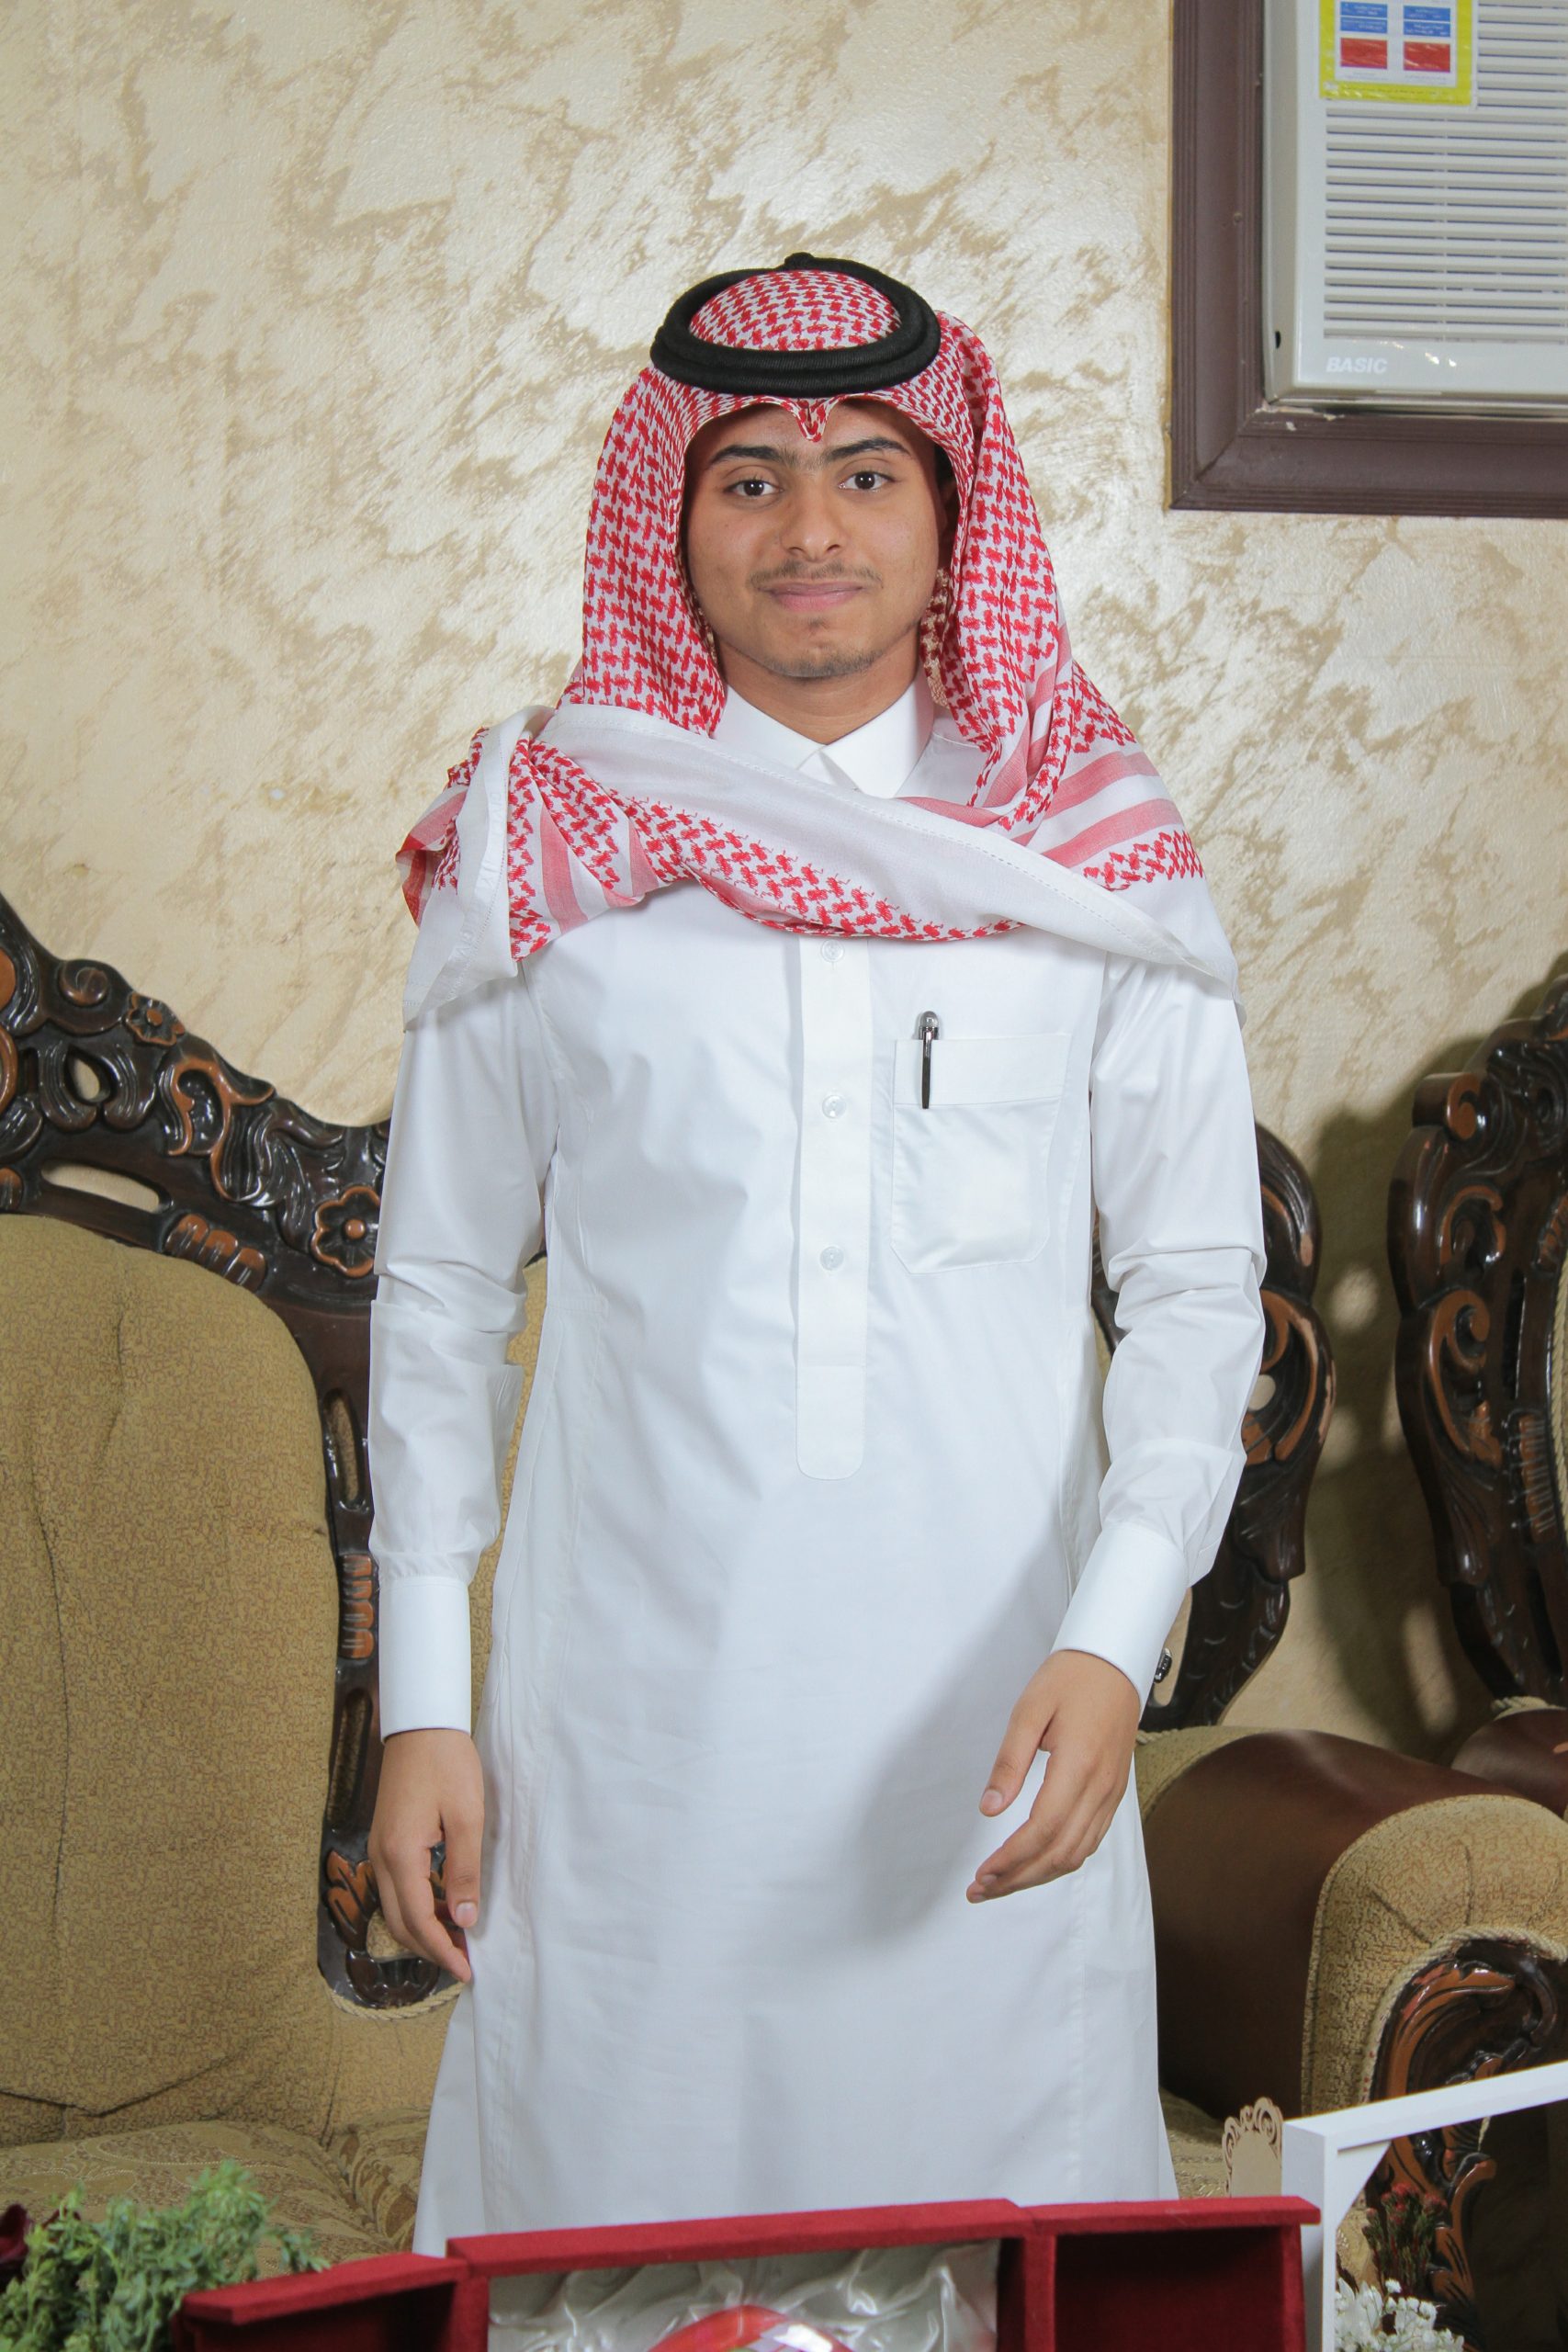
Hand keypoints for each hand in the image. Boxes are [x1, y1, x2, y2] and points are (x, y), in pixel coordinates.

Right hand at [368, 1728, 484, 1981]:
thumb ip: (464, 1871)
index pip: (418, 1920)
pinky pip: (396, 1888)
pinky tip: (443, 1904)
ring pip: (395, 1908)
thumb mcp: (466, 1817)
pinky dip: (417, 1906)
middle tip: (463, 1962)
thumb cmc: (447, 1764)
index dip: (442, 1950)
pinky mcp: (386, 1839)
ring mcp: (380, 1847)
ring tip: (457, 1938)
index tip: (467, 1970)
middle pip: (399, 1923)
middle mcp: (383, 1856)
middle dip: (431, 1948)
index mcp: (401, 1854)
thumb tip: (464, 1919)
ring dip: (423, 1929)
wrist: (421, 1724)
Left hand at [966, 1649, 1141, 1901]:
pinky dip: (1062, 1860)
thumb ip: (1009, 1761)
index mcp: (1078, 1767)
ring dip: (1039, 1875)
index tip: (982, 1873)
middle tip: (982, 1889)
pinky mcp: (1114, 1793)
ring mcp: (1111, 1794)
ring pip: (1077, 1853)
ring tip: (1002, 1882)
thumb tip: (990, 1808)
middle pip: (1060, 1853)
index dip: (1011, 1859)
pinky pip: (1090, 1840)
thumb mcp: (1029, 1710)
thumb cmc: (1070, 1680)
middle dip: (1019, 1878)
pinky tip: (1037, 1863)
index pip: (1042, 1830)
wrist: (1114, 1663)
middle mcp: (1100, 1788)